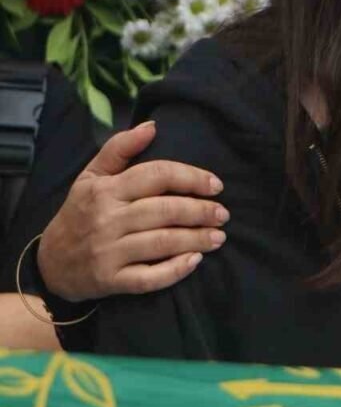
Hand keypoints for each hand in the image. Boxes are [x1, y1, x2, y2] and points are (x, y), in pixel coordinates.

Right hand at [36, 122, 228, 302]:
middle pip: (165, 210)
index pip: (157, 175)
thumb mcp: (91, 176)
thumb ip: (120, 148)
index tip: (216, 185)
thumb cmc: (82, 213)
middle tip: (223, 214)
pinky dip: (175, 270)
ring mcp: (108, 252)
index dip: (191, 177)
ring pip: (162, 243)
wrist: (51, 263)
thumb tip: (153, 125)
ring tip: (219, 236)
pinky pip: (149, 278)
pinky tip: (195, 261)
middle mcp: (107, 220)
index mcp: (105, 190)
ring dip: (196, 239)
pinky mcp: (110, 281)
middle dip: (201, 211)